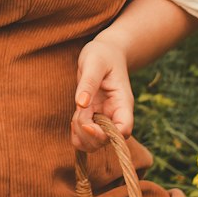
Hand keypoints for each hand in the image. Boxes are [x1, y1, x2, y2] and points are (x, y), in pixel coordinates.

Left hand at [71, 34, 134, 149]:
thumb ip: (89, 82)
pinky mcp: (94, 118)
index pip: (124, 130)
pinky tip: (74, 118)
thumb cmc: (102, 54)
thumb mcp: (94, 62)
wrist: (105, 53)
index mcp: (122, 103)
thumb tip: (81, 103)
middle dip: (88, 134)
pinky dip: (77, 134)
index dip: (106, 135)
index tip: (86, 123)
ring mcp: (105, 118)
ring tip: (76, 116)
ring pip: (96, 143)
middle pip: (107, 141)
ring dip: (81, 136)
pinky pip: (86, 137)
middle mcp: (116, 114)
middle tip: (78, 115)